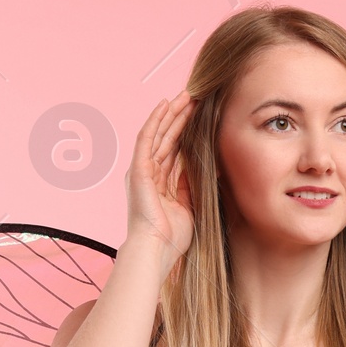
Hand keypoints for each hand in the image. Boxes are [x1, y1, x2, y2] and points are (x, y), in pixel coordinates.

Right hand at [125, 89, 194, 272]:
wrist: (156, 251)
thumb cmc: (172, 238)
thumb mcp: (190, 206)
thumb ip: (193, 186)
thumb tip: (207, 167)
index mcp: (161, 183)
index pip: (176, 150)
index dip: (188, 132)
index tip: (202, 116)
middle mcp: (150, 174)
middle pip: (168, 138)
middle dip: (181, 117)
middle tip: (195, 97)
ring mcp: (143, 170)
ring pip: (159, 134)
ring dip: (172, 113)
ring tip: (185, 95)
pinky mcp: (138, 169)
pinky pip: (146, 139)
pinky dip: (155, 120)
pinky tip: (164, 104)